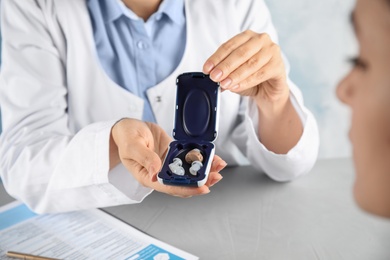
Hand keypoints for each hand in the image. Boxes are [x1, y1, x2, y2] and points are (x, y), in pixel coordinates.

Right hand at [110, 118, 226, 196]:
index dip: (187, 189)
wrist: (128, 127)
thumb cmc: (125, 137)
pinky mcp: (174, 154)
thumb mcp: (132, 146)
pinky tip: (212, 157)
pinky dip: (201, 159)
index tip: (203, 187)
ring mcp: (168, 164)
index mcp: (148, 177)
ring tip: (219, 165)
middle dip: (202, 181)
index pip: (170, 187)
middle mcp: (160, 174)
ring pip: (189, 172)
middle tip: (216, 175)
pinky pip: (189, 159)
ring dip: (205, 171)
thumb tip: (155, 173)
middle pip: (184, 183)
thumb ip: (144, 158)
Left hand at [203, 30, 302, 153]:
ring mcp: (272, 51)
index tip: (207, 69)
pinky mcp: (279, 65)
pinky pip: (260, 74)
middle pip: (240, 53)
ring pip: (250, 63)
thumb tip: (213, 77)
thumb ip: (225, 73)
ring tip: (224, 84)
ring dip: (235, 75)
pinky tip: (236, 87)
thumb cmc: (251, 78)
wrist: (269, 90)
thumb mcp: (234, 74)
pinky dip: (246, 81)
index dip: (216, 57)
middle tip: (214, 77)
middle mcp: (261, 40)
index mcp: (247, 37)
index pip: (229, 45)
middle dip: (225, 66)